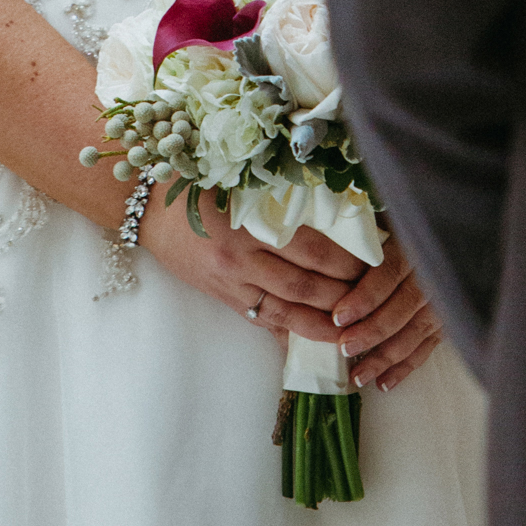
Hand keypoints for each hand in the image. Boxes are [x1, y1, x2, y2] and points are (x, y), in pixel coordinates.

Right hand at [141, 190, 364, 342]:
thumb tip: (332, 213)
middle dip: (344, 296)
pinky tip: (315, 341)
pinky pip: (264, 322)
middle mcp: (241, 260)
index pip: (312, 249)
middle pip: (305, 286)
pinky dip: (291, 333)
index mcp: (249, 225)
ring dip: (323, 324)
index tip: (377, 261)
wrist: (147, 211)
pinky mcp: (225, 299)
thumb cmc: (197, 187)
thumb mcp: (239, 184)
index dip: (347, 261)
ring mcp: (232, 284)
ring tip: (355, 331)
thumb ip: (281, 199)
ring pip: (287, 312)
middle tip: (378, 298)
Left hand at [328, 232, 442, 393]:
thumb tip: (330, 241)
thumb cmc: (411, 221)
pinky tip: (385, 383)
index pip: (388, 274)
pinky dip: (406, 367)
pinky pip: (427, 347)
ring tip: (359, 377)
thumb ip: (366, 234)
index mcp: (415, 245)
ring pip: (414, 333)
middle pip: (401, 308)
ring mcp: (443, 300)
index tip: (339, 317)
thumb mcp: (388, 217)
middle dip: (372, 332)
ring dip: (385, 358)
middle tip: (345, 349)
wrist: (455, 225)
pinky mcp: (448, 320)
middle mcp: (433, 274)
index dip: (365, 297)